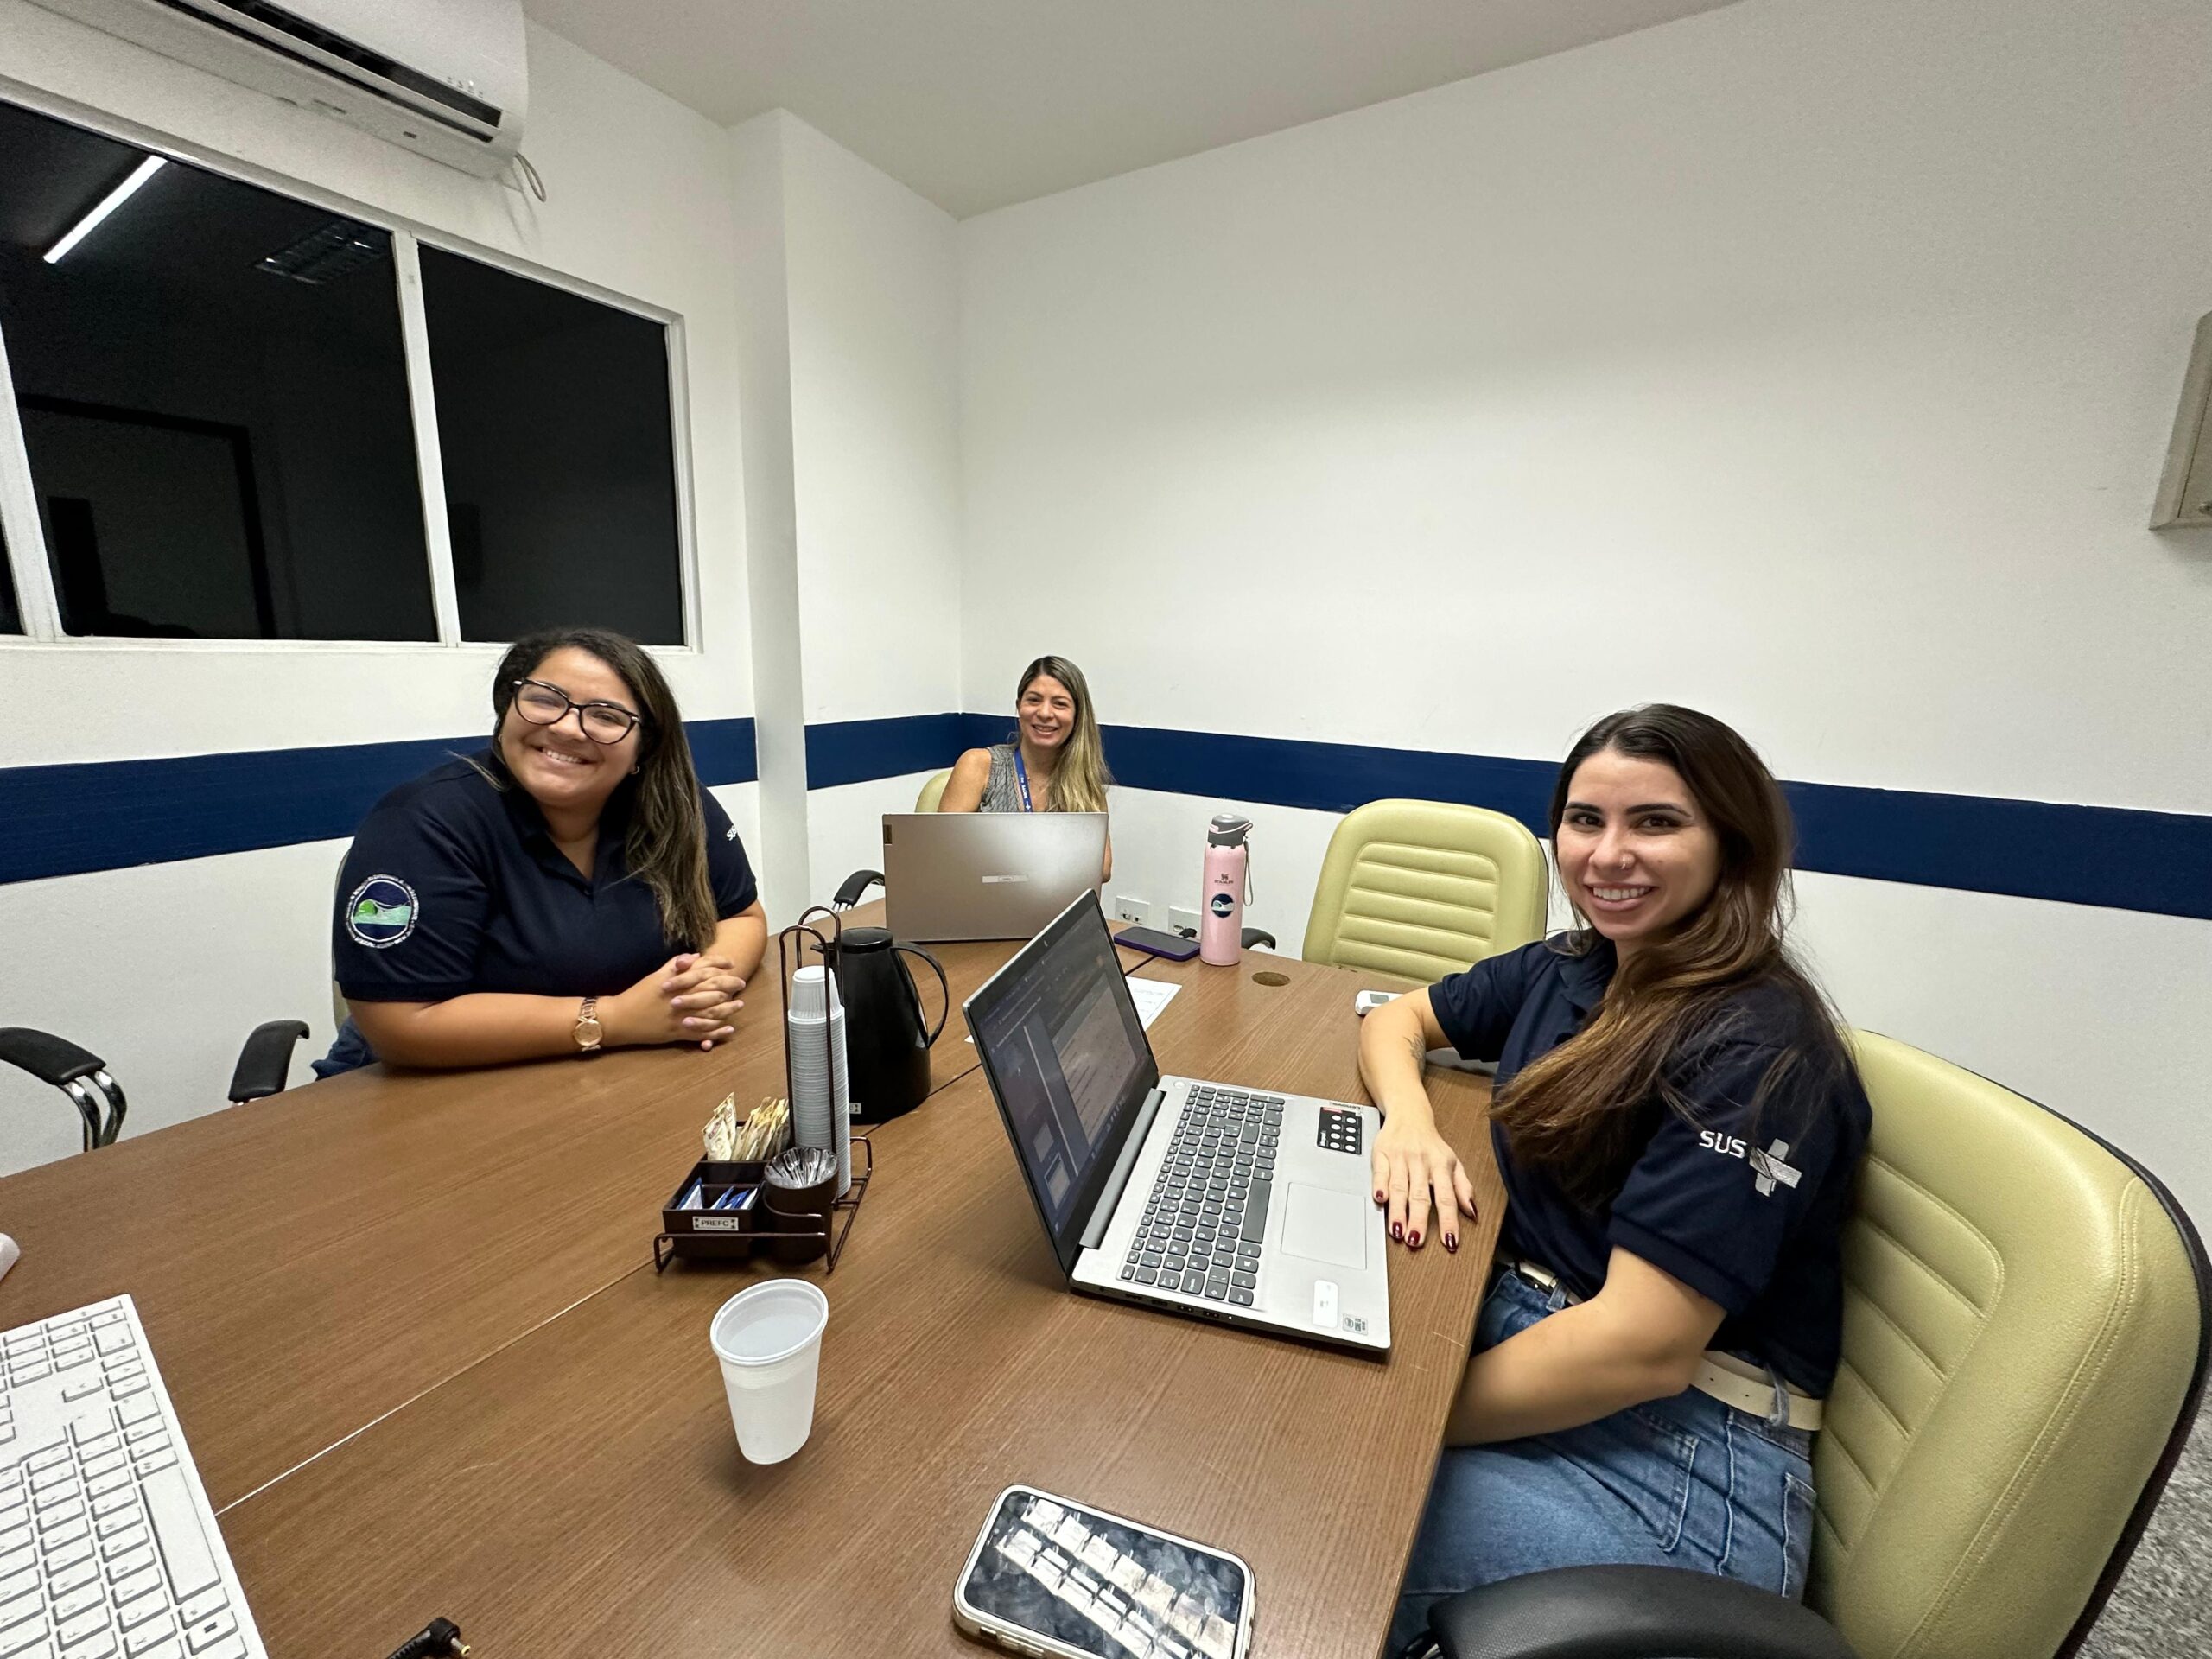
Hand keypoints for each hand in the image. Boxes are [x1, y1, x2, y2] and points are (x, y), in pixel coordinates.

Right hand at [606, 955, 737, 1049]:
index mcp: (675, 982)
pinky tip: (729, 1029)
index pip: (703, 970)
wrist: (620, 1018)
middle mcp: (680, 998)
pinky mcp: (677, 1033)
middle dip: (729, 985)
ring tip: (740, 1004)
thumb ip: (675, 965)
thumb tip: (695, 956)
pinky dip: (716, 1031)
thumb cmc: (638, 995)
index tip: (731, 964)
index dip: (719, 965)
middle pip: (711, 990)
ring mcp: (680, 1017)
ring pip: (710, 1012)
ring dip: (728, 1008)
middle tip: (741, 983)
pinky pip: (701, 1033)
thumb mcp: (655, 976)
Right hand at [1371, 1112, 1475, 1252]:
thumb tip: (1472, 1212)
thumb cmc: (1431, 1143)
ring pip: (1399, 1187)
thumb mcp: (1453, 1162)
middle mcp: (1421, 1161)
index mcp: (1441, 1165)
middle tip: (1415, 1241)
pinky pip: (1380, 1171)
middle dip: (1418, 1219)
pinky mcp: (1382, 1152)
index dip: (1448, 1221)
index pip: (1446, 1198)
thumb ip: (1463, 1188)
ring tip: (1397, 1231)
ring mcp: (1401, 1157)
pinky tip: (1380, 1199)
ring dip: (1398, 1211)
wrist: (1409, 1113)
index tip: (1450, 1241)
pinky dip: (1380, 1185)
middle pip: (1420, 1195)